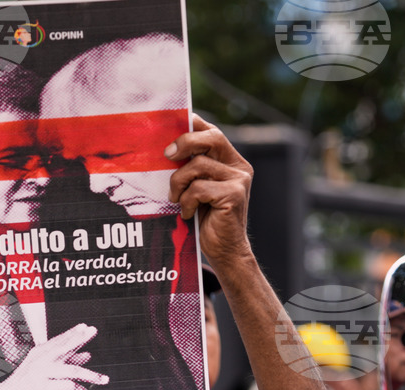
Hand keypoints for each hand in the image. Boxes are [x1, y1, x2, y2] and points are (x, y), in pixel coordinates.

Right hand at [0, 323, 107, 389]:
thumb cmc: (25, 385)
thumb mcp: (44, 370)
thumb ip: (65, 361)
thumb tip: (87, 354)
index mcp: (40, 353)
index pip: (59, 340)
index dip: (74, 333)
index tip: (87, 327)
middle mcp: (41, 360)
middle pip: (64, 347)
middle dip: (79, 339)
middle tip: (93, 331)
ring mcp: (41, 373)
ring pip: (72, 370)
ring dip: (91, 375)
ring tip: (104, 379)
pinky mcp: (42, 388)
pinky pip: (67, 387)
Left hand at [165, 115, 253, 263]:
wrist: (224, 251)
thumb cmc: (205, 219)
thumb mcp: (195, 188)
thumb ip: (189, 168)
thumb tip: (164, 150)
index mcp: (229, 160)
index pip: (211, 132)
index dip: (192, 124)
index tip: (171, 124)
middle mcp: (238, 166)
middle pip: (211, 138)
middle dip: (185, 142)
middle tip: (166, 155)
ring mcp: (239, 180)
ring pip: (198, 166)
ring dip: (179, 184)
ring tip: (177, 200)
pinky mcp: (234, 195)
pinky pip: (199, 189)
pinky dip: (186, 202)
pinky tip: (188, 214)